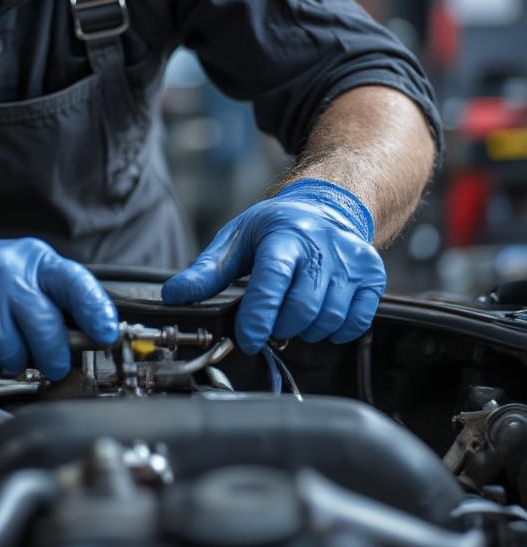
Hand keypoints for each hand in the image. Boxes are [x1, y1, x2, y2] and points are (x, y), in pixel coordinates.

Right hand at [0, 228, 118, 381]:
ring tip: (5, 345)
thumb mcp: (25, 270)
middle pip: (48, 331)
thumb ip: (57, 296)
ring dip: (15, 363)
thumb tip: (93, 335)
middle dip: (53, 357)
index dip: (96, 313)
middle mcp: (9, 271)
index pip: (75, 284)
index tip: (105, 335)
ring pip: (17, 354)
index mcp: (35, 259)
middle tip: (50, 362)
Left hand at [161, 178, 385, 352]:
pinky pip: (356, 322)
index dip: (259, 317)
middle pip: (302, 308)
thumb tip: (173, 296)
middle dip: (279, 327)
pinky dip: (335, 330)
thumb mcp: (236, 240)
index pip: (272, 281)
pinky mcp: (373, 276)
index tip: (248, 339)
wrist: (328, 207)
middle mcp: (322, 246)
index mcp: (284, 235)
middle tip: (267, 325)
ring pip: (329, 319)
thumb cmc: (276, 227)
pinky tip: (318, 318)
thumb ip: (206, 272)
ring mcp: (351, 262)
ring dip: (305, 331)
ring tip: (290, 317)